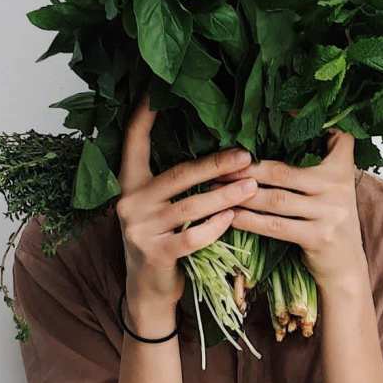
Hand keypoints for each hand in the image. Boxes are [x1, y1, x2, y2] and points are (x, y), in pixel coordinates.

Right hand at [116, 97, 257, 334]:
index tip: (155, 91)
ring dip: (226, 195)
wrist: (148, 292)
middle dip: (216, 164)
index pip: (133, 142)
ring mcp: (139, 229)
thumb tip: (218, 151)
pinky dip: (215, 226)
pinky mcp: (155, 254)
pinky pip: (193, 236)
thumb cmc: (163, 239)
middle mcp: (130, 203)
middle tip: (247, 154)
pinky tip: (234, 218)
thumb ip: (175, 183)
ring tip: (252, 186)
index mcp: (129, 184)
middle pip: (178, 174)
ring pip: (191, 206)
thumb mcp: (159, 207)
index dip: (143, 116)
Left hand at [223, 130, 367, 292]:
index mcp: (342, 169)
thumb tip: (283, 127)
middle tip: (220, 164)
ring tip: (217, 188)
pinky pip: (276, 226)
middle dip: (248, 168)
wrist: (346, 267)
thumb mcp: (334, 187)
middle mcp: (338, 187)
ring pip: (276, 199)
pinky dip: (250, 220)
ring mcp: (330, 213)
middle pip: (284, 172)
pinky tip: (231, 215)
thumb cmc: (329, 220)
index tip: (278, 113)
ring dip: (243, 193)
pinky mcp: (318, 237)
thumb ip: (318, 161)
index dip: (304, 125)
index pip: (333, 138)